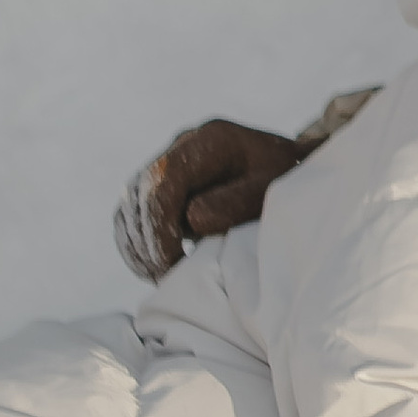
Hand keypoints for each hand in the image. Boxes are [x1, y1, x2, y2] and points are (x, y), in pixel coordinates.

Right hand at [113, 120, 309, 282]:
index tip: (173, 262)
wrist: (287, 169)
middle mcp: (182, 144)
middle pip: (141, 194)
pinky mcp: (159, 183)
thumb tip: (191, 218)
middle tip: (164, 277)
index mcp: (210, 139)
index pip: (165, 181)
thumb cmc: (282, 182)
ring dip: (137, 244)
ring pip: (130, 205)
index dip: (161, 226)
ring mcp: (167, 161)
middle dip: (148, 241)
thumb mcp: (269, 191)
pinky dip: (135, 242)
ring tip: (158, 276)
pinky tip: (150, 267)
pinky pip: (131, 213)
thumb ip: (233, 202)